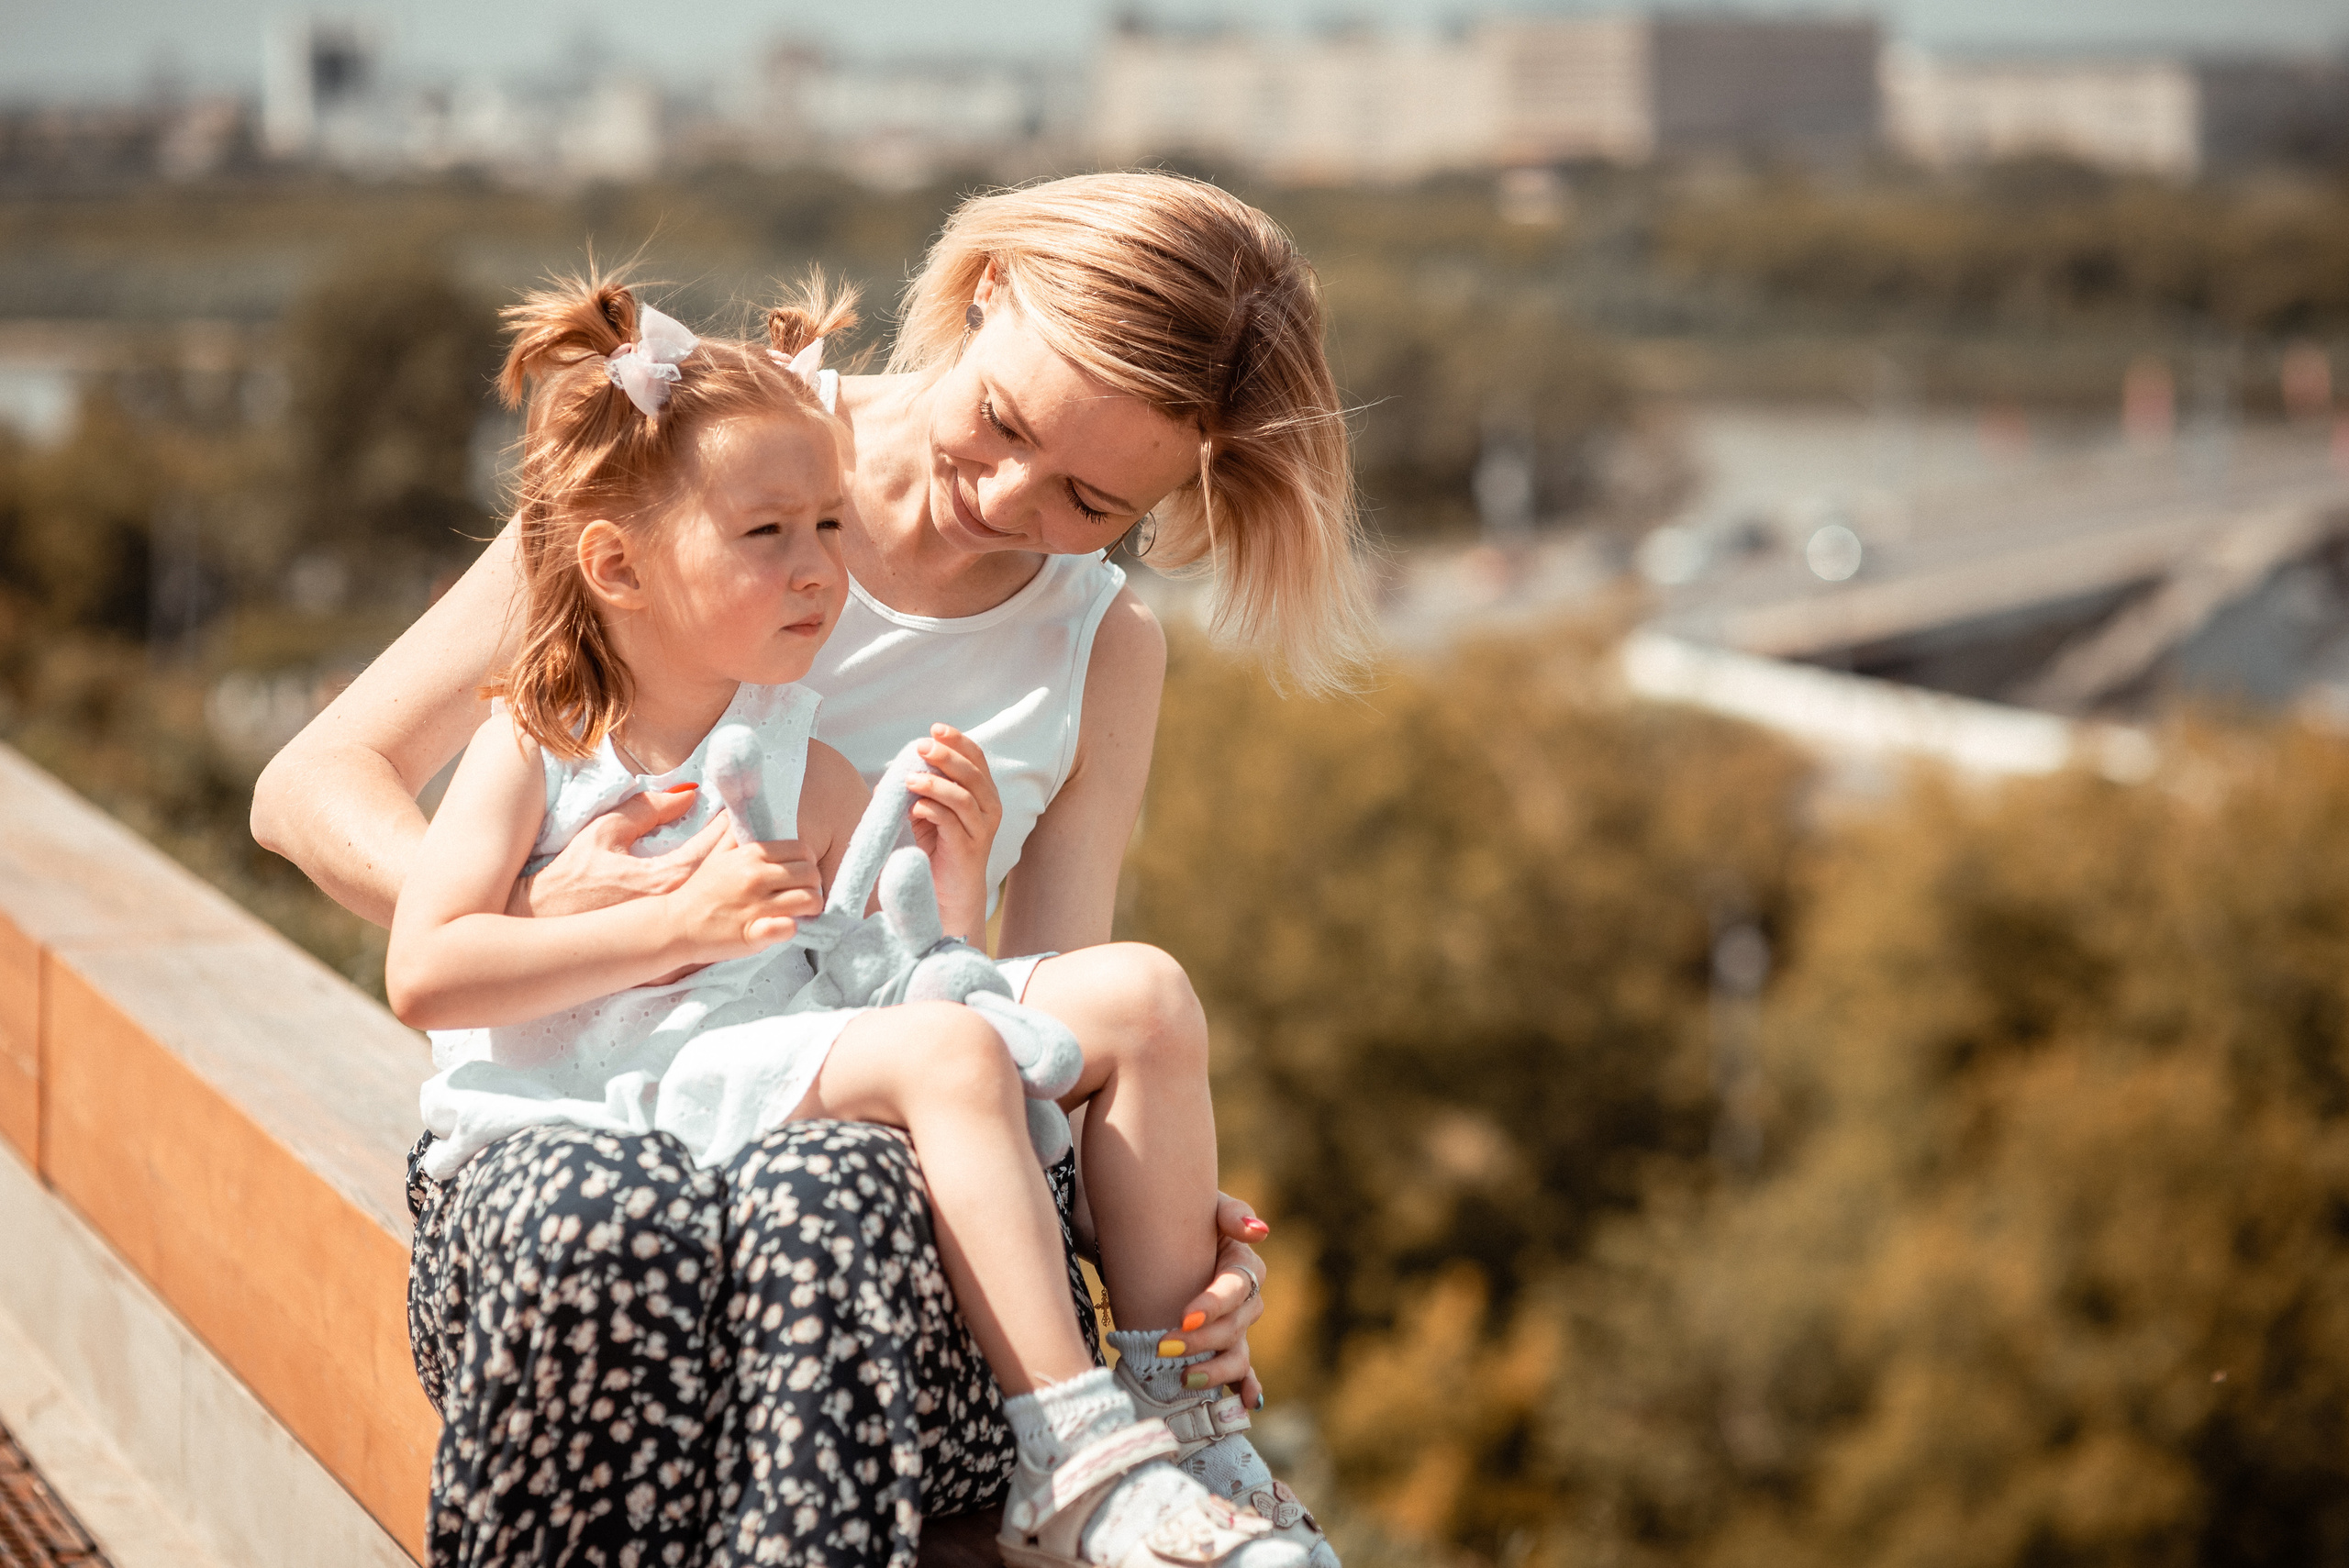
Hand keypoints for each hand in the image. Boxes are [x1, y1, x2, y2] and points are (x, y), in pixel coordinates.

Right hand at [508, 783, 729, 917]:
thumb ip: (648, 810)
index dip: (729, 824)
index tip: (737, 808)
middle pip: (724, 874)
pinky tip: (720, 888)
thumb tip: (687, 795)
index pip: (714, 845)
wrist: (542, 923)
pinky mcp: (663, 941)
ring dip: (731, 876)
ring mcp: (672, 926)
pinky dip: (714, 899)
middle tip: (748, 829)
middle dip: (738, 849)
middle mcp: (676, 904)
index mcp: (665, 877)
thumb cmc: (569, 878)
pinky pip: (699, 916)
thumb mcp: (605, 832)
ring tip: (743, 857)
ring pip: (716, 897)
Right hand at [660, 825, 823, 962]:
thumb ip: (734, 830)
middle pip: (811, 873)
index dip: (807, 862)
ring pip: (809, 899)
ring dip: (810, 907)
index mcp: (751, 855)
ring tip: (800, 911)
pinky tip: (784, 926)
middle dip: (813, 884)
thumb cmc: (701, 890)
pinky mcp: (755, 934)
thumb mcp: (717, 853)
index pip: (803, 849)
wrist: (675, 924)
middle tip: (802, 893)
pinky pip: (790, 927)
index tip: (799, 874)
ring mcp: (757, 906)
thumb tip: (744, 804)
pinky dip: (792, 927)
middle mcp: (756, 877)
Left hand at [908, 724, 1001, 937]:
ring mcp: (981, 830)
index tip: (936, 729)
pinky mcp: (968, 849)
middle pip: (972, 773)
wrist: (949, 894)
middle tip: (922, 747)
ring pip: (963, 797)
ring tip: (909, 779)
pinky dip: (931, 810)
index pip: (976, 759)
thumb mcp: (931, 814)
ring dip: (934, 784)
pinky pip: (951, 822)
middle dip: (946, 756)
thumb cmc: (940, 849)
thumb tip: (895, 772)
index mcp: (984, 794)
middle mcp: (989, 809)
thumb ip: (922, 791)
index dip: (958, 741)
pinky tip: (914, 808)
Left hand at [1164, 1195, 1273, 1405]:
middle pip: (1234, 1327)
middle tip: (1164, 1346)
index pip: (1236, 1288)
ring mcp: (1235, 1326)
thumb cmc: (1184, 1216)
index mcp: (1243, 1265)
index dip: (1214, 1305)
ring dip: (1216, 1370)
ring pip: (1237, 1354)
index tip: (1185, 1318)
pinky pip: (1241, 1370)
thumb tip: (1259, 1231)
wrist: (1161, 1233)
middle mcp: (1245, 1300)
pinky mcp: (1223, 1345)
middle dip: (1202, 1341)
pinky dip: (1247, 1387)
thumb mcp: (1207, 1206)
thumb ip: (1232, 1213)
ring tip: (1186, 1380)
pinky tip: (1247, 1403)